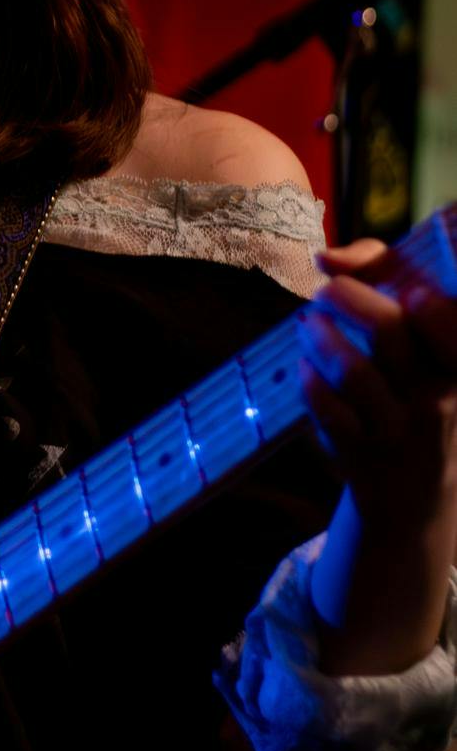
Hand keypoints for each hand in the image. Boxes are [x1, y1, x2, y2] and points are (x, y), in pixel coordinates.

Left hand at [300, 237, 456, 529]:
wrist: (418, 492)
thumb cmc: (419, 387)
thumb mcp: (425, 340)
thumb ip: (386, 275)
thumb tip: (327, 257)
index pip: (455, 334)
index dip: (433, 309)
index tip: (409, 294)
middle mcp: (440, 402)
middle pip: (389, 330)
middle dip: (346, 297)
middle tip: (327, 293)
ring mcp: (399, 431)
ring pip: (351, 369)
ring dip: (318, 334)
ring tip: (310, 324)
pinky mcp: (360, 454)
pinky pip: (324, 406)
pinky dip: (308, 376)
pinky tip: (309, 366)